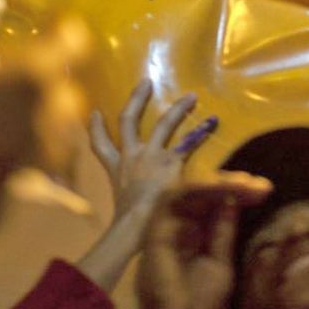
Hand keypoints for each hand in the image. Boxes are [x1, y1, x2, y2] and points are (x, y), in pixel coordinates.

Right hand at [89, 80, 216, 222]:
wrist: (134, 227)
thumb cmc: (128, 226)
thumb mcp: (123, 205)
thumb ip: (130, 198)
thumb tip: (135, 201)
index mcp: (116, 169)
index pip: (100, 145)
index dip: (96, 128)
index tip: (95, 112)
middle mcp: (130, 157)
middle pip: (128, 121)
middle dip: (136, 99)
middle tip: (146, 82)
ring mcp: (150, 156)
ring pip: (164, 124)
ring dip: (178, 109)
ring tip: (192, 96)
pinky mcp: (169, 161)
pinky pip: (189, 142)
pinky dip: (201, 133)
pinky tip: (213, 122)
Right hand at [138, 176, 272, 308]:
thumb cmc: (201, 302)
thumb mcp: (221, 260)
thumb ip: (223, 230)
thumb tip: (231, 199)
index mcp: (196, 233)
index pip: (215, 201)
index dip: (238, 192)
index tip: (264, 189)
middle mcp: (181, 226)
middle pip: (204, 191)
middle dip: (233, 183)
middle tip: (261, 186)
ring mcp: (167, 226)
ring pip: (190, 190)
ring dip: (218, 182)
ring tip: (245, 183)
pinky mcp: (155, 230)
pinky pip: (173, 199)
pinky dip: (197, 188)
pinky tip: (221, 187)